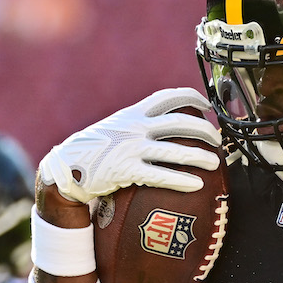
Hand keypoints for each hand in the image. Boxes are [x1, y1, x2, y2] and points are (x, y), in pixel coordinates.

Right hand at [38, 87, 221, 203]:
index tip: (207, 107)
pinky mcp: (126, 170)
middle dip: (204, 130)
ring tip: (215, 163)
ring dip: (200, 156)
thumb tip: (160, 126)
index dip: (192, 98)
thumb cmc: (92, 149)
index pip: (168, 97)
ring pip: (175, 150)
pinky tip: (196, 186)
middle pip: (180, 122)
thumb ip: (136, 124)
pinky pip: (161, 175)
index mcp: (133, 113)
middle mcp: (135, 127)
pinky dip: (181, 180)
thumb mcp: (114, 127)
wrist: (65, 167)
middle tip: (217, 140)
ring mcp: (131, 148)